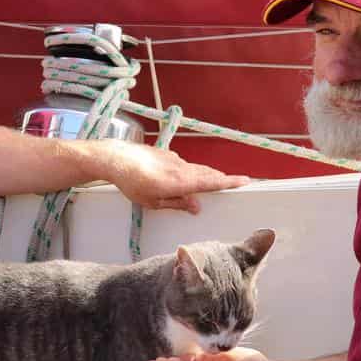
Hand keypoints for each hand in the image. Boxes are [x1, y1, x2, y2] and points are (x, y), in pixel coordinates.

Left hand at [100, 140, 248, 213]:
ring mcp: (174, 159)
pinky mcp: (166, 154)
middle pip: (207, 174)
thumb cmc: (132, 184)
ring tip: (216, 180)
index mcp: (180, 182)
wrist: (115, 159)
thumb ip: (176, 203)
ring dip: (207, 174)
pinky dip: (191, 170)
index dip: (229, 182)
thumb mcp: (152, 201)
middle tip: (236, 183)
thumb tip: (197, 206)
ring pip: (196, 168)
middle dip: (222, 179)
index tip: (245, 181)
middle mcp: (181, 168)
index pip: (210, 182)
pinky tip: (186, 175)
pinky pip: (184, 164)